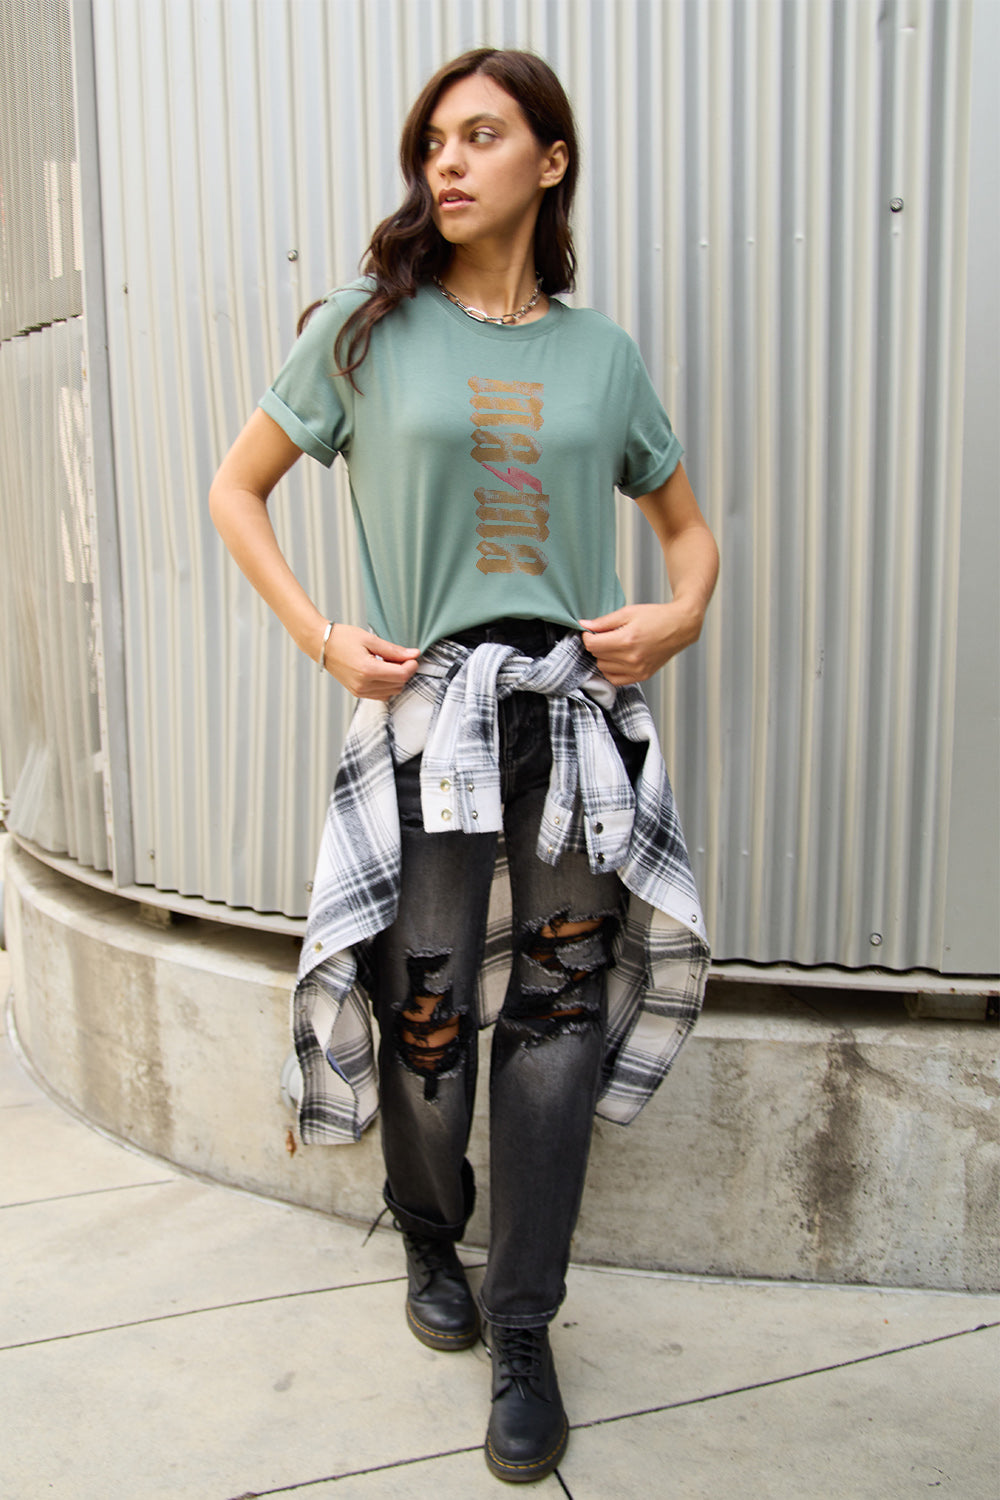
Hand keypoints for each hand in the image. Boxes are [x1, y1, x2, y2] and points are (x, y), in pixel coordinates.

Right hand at [323, 624, 419, 698]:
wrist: (320, 645)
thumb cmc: (342, 638)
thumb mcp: (370, 639)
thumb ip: (394, 650)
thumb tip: (413, 654)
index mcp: (367, 670)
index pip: (401, 675)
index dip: (411, 666)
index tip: (412, 657)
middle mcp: (363, 685)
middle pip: (398, 685)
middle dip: (404, 672)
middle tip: (400, 657)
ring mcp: (359, 691)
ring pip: (392, 692)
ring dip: (396, 679)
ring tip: (389, 663)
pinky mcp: (357, 693)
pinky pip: (381, 695)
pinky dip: (387, 685)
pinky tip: (382, 671)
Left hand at [578, 602, 702, 685]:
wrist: (680, 627)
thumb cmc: (657, 617)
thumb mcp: (628, 612)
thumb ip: (604, 621)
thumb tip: (584, 624)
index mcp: (627, 640)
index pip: (592, 645)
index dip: (587, 636)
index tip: (591, 631)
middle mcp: (631, 658)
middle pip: (597, 655)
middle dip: (597, 644)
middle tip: (606, 635)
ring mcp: (637, 669)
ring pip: (603, 667)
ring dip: (604, 657)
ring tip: (615, 645)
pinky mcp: (642, 676)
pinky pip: (615, 679)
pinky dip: (611, 670)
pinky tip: (618, 659)